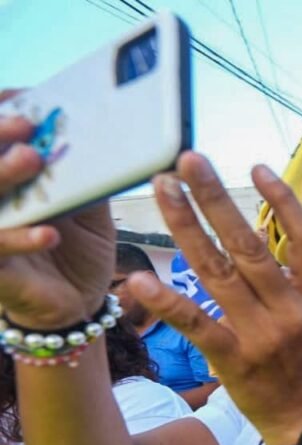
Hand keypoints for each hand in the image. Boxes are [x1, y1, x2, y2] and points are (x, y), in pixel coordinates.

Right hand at [0, 109, 114, 328]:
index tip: (21, 99)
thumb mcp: (87, 204)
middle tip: (26, 124)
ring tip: (32, 160)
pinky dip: (24, 238)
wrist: (78, 301)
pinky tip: (49, 232)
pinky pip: (0, 248)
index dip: (1, 113)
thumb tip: (103, 135)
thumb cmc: (78, 245)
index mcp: (8, 179)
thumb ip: (85, 175)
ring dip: (3, 174)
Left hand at [127, 153, 301, 444]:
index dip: (283, 200)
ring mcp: (261, 335)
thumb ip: (289, 279)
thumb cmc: (301, 363)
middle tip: (189, 160)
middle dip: (217, 199)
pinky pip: (197, 324)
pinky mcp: (233, 360)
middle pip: (251, 245)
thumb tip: (260, 231)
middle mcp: (289, 310)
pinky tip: (139, 278)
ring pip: (219, 272)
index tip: (255, 166)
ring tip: (165, 191)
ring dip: (188, 227)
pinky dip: (168, 301)